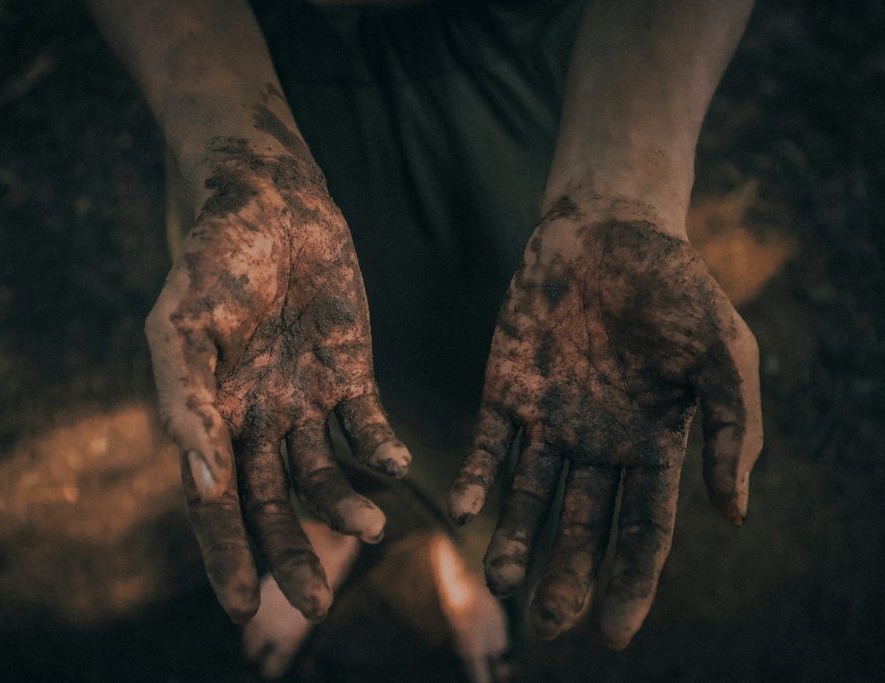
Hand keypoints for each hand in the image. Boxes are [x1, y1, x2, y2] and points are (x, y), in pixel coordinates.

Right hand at [146, 137, 410, 623]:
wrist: (269, 200)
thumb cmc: (212, 258)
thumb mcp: (182, 328)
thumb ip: (184, 403)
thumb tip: (199, 483)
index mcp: (207, 417)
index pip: (214, 503)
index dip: (226, 555)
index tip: (242, 609)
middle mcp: (255, 420)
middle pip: (273, 505)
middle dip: (291, 555)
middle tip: (316, 604)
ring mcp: (303, 400)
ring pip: (324, 475)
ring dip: (346, 507)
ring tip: (372, 527)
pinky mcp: (349, 373)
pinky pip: (367, 426)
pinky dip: (382, 451)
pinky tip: (397, 468)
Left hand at [448, 197, 761, 648]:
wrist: (612, 229)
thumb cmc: (679, 289)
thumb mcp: (727, 356)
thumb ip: (737, 431)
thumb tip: (733, 516)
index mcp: (653, 446)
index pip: (642, 531)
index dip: (630, 583)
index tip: (612, 632)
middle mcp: (597, 446)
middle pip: (579, 527)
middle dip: (564, 575)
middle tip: (547, 623)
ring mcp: (548, 422)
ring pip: (528, 498)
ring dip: (514, 540)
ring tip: (502, 582)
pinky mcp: (505, 392)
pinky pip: (487, 448)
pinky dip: (475, 479)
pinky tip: (463, 510)